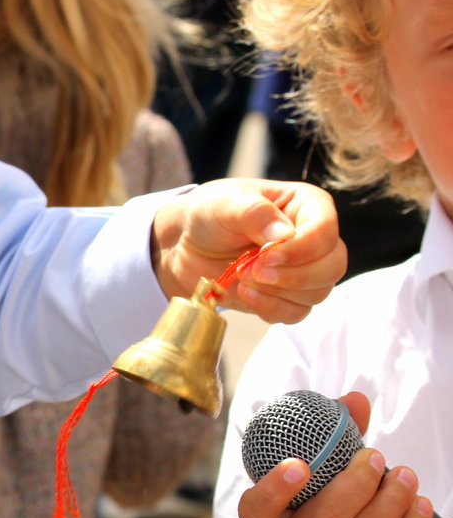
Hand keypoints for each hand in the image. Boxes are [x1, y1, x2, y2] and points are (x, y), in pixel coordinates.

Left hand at [151, 178, 345, 322]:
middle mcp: (313, 238)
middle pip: (332, 266)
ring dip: (275, 291)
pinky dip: (271, 308)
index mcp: (307, 205)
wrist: (186, 245)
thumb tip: (285, 235)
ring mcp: (304, 269)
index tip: (265, 256)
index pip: (325, 230)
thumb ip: (255, 214)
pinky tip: (244, 294)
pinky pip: (297, 312)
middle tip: (249, 271)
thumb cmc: (209, 215)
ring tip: (241, 277)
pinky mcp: (288, 295)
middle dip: (291, 276)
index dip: (301, 248)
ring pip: (317, 292)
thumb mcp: (224, 204)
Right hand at [237, 393, 432, 517]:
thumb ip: (329, 438)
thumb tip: (356, 400)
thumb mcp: (314, 480)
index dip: (275, 489)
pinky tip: (419, 507)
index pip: (257, 510)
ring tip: (406, 477)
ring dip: (390, 504)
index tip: (299, 465)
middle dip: (356, 486)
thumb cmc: (319, 510)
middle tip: (376, 458)